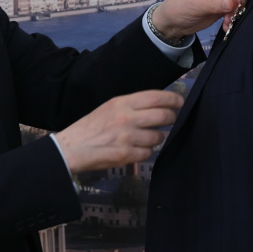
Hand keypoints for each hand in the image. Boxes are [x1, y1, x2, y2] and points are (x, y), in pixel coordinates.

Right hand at [54, 90, 182, 172]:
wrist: (72, 147)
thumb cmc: (90, 127)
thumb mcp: (109, 108)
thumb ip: (130, 106)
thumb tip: (155, 107)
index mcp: (122, 102)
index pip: (156, 97)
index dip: (173, 99)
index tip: (179, 102)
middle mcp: (127, 118)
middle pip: (163, 116)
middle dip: (171, 118)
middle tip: (172, 120)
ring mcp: (128, 137)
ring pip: (158, 137)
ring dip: (157, 138)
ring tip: (148, 137)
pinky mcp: (127, 154)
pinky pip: (148, 153)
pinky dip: (146, 152)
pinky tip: (137, 149)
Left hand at [150, 0, 249, 40]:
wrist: (172, 24)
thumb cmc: (177, 9)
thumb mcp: (194, 5)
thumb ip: (214, 4)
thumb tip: (232, 3)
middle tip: (238, 8)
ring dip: (238, 8)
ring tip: (228, 20)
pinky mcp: (223, 4)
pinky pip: (235, 7)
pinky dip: (234, 15)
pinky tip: (226, 24)